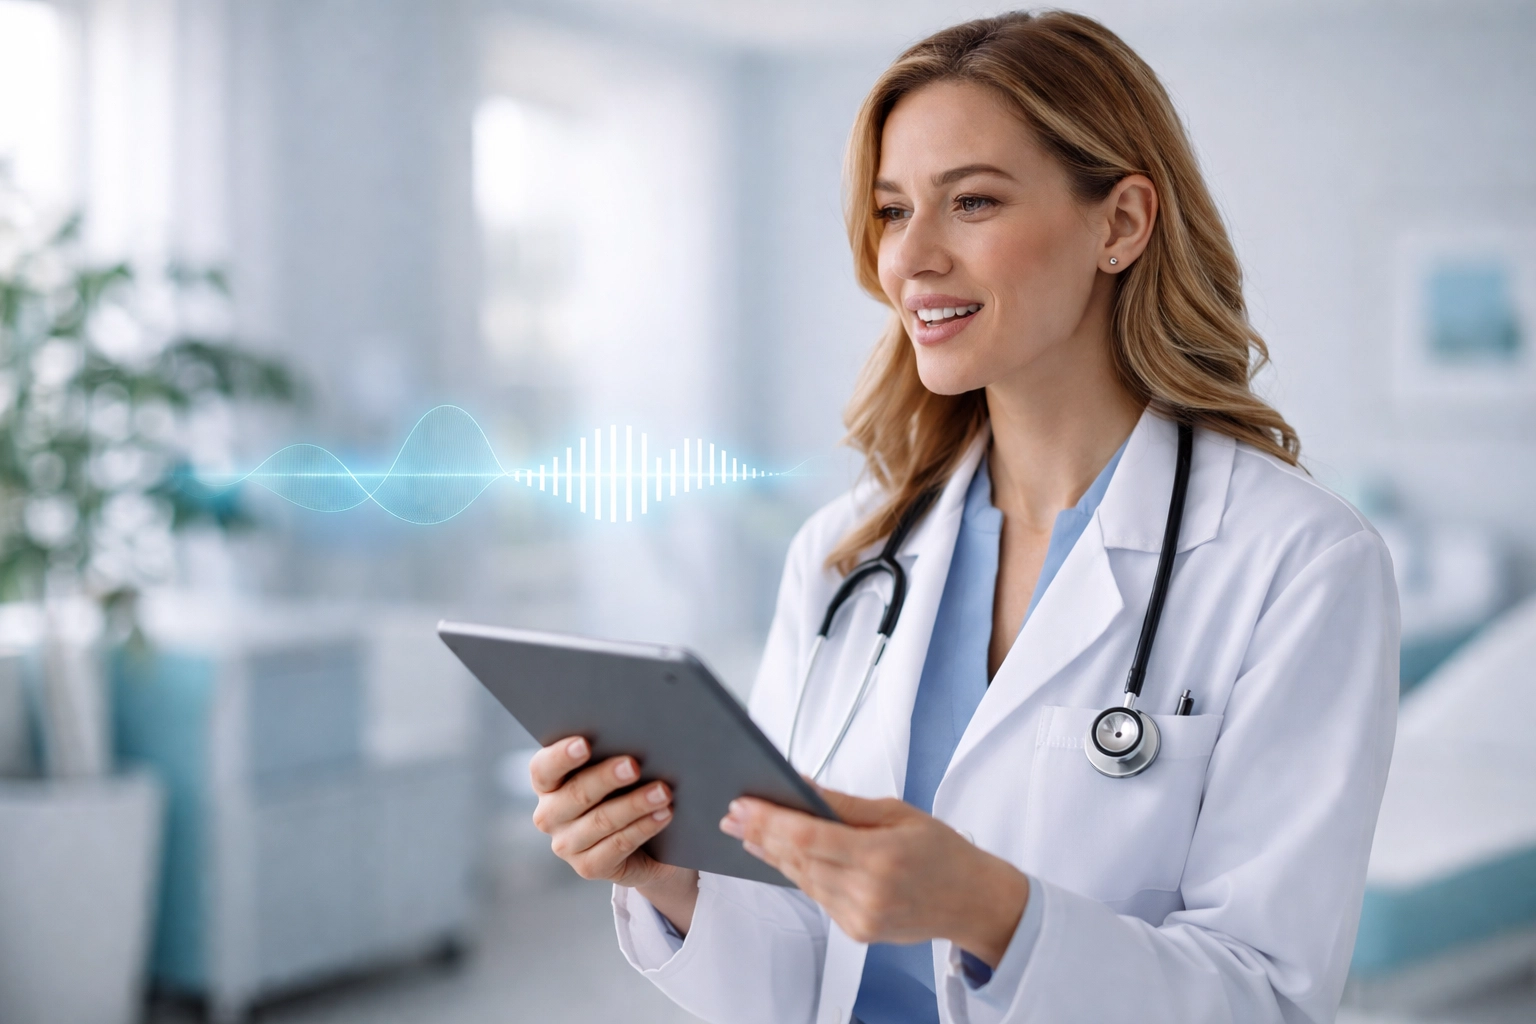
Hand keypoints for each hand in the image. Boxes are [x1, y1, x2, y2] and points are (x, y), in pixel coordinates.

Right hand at [529, 737, 701, 930]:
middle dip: (607, 777)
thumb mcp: (614, 772)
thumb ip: (613, 755)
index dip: (562, 756)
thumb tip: (637, 736)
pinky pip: (619, 845)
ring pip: (602, 821)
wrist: (645, 845)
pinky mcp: (589, 867)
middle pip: (577, 793)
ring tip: (663, 791)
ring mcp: (566, 845)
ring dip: (635, 804)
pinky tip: (664, 814)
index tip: (585, 744)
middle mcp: (549, 815)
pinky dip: (644, 827)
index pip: (544, 768)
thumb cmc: (625, 791)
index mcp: (547, 784)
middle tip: (634, 765)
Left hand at [720, 786, 1028, 967]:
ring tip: (745, 830)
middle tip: (732, 812)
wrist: (974, 902)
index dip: (769, 821)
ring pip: (801, 880)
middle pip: (797, 860)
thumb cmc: (943, 851)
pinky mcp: (857, 931)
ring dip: (770, 854)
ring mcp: (860, 918)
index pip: (808, 839)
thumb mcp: (898, 813)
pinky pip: (816, 896)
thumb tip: (801, 784)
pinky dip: (797, 873)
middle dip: (760, 834)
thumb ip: (844, 804)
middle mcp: (867, 893)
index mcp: (880, 858)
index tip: (743, 804)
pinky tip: (778, 855)